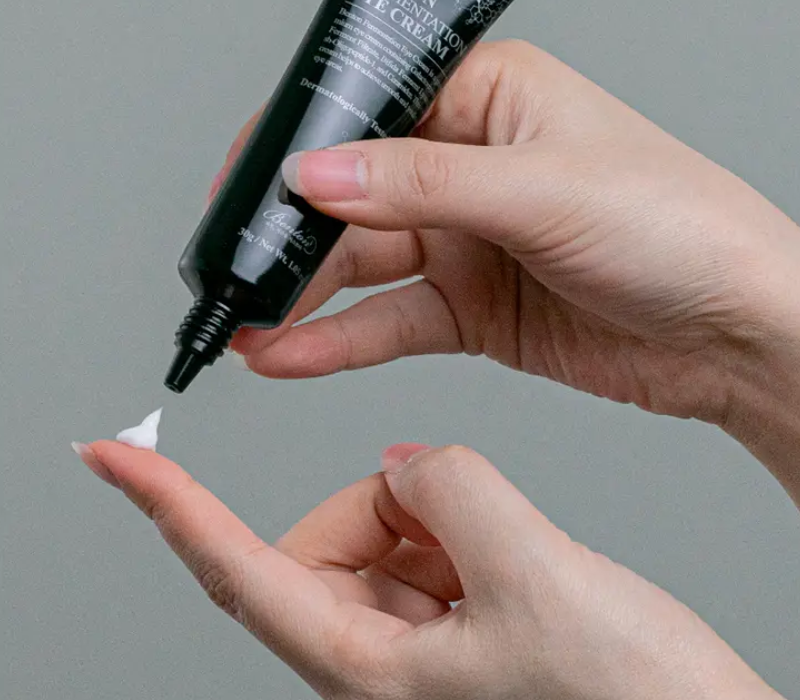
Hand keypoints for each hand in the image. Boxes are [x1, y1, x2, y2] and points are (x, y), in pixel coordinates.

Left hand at [75, 441, 781, 699]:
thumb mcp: (536, 581)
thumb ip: (451, 495)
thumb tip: (406, 460)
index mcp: (368, 668)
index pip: (236, 570)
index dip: (169, 506)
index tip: (116, 459)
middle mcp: (380, 654)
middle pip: (327, 535)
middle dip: (384, 506)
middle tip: (460, 523)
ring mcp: (417, 634)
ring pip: (381, 527)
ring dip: (434, 514)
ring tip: (506, 550)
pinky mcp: (455, 609)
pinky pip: (426, 533)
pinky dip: (456, 521)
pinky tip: (507, 549)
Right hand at [217, 41, 799, 460]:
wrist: (735, 332)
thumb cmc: (677, 227)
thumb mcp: (541, 190)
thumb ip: (420, 183)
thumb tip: (318, 173)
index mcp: (488, 101)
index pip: (369, 111)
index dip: (300, 148)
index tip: (246, 190)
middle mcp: (468, 167)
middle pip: (354, 197)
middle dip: (291, 238)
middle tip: (236, 272)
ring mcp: (466, 241)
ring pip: (363, 266)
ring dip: (304, 299)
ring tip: (248, 325)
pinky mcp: (471, 307)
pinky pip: (392, 321)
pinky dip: (341, 341)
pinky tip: (293, 355)